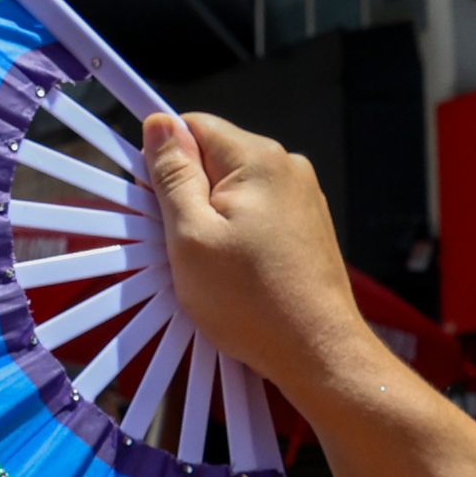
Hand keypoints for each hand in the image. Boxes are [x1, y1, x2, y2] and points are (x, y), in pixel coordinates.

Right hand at [141, 113, 371, 389]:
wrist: (318, 352)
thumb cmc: (249, 300)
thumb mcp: (190, 235)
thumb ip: (173, 175)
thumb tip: (158, 123)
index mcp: (258, 159)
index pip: (193, 126)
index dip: (164, 161)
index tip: (157, 206)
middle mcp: (287, 166)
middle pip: (214, 156)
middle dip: (189, 193)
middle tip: (182, 244)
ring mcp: (303, 195)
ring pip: (234, 187)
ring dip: (212, 217)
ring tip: (212, 264)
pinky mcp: (309, 224)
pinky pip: (257, 211)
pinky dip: (237, 233)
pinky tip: (238, 271)